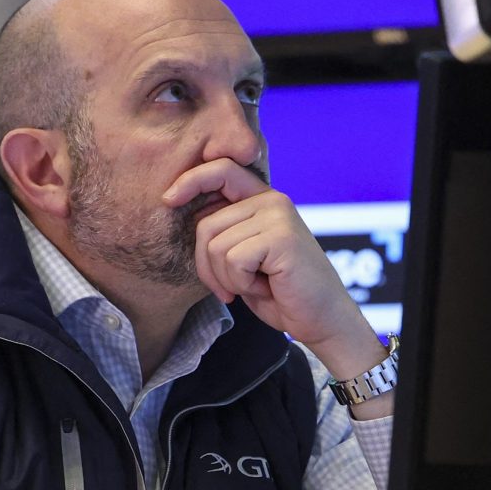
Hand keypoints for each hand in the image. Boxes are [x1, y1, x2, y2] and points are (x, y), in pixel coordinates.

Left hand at [162, 158, 365, 350]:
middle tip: (229, 288)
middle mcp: (272, 201)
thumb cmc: (279, 292)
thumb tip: (178, 208)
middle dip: (206, 266)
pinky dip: (241, 283)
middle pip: (206, 225)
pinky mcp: (282, 237)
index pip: (221, 170)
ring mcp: (278, 216)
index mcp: (263, 200)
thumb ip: (223, 233)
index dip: (191, 180)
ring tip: (254, 285)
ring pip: (216, 245)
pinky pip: (233, 260)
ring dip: (227, 278)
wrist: (322, 320)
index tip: (168, 199)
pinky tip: (264, 287)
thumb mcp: (243, 257)